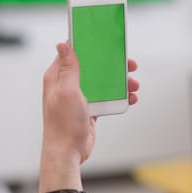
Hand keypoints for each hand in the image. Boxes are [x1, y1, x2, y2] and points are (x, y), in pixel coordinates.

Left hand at [42, 42, 139, 164]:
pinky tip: (130, 97)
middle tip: (129, 63)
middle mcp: (68, 85)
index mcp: (58, 77)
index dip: (89, 45)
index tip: (105, 40)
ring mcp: (79, 97)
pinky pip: (107, 97)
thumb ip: (68, 68)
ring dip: (120, 82)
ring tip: (133, 84)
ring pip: (103, 82)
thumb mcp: (67, 90)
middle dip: (112, 65)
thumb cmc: (63, 123)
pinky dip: (119, 96)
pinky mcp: (89, 109)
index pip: (73, 53)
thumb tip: (63, 44)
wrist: (67, 152)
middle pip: (93, 67)